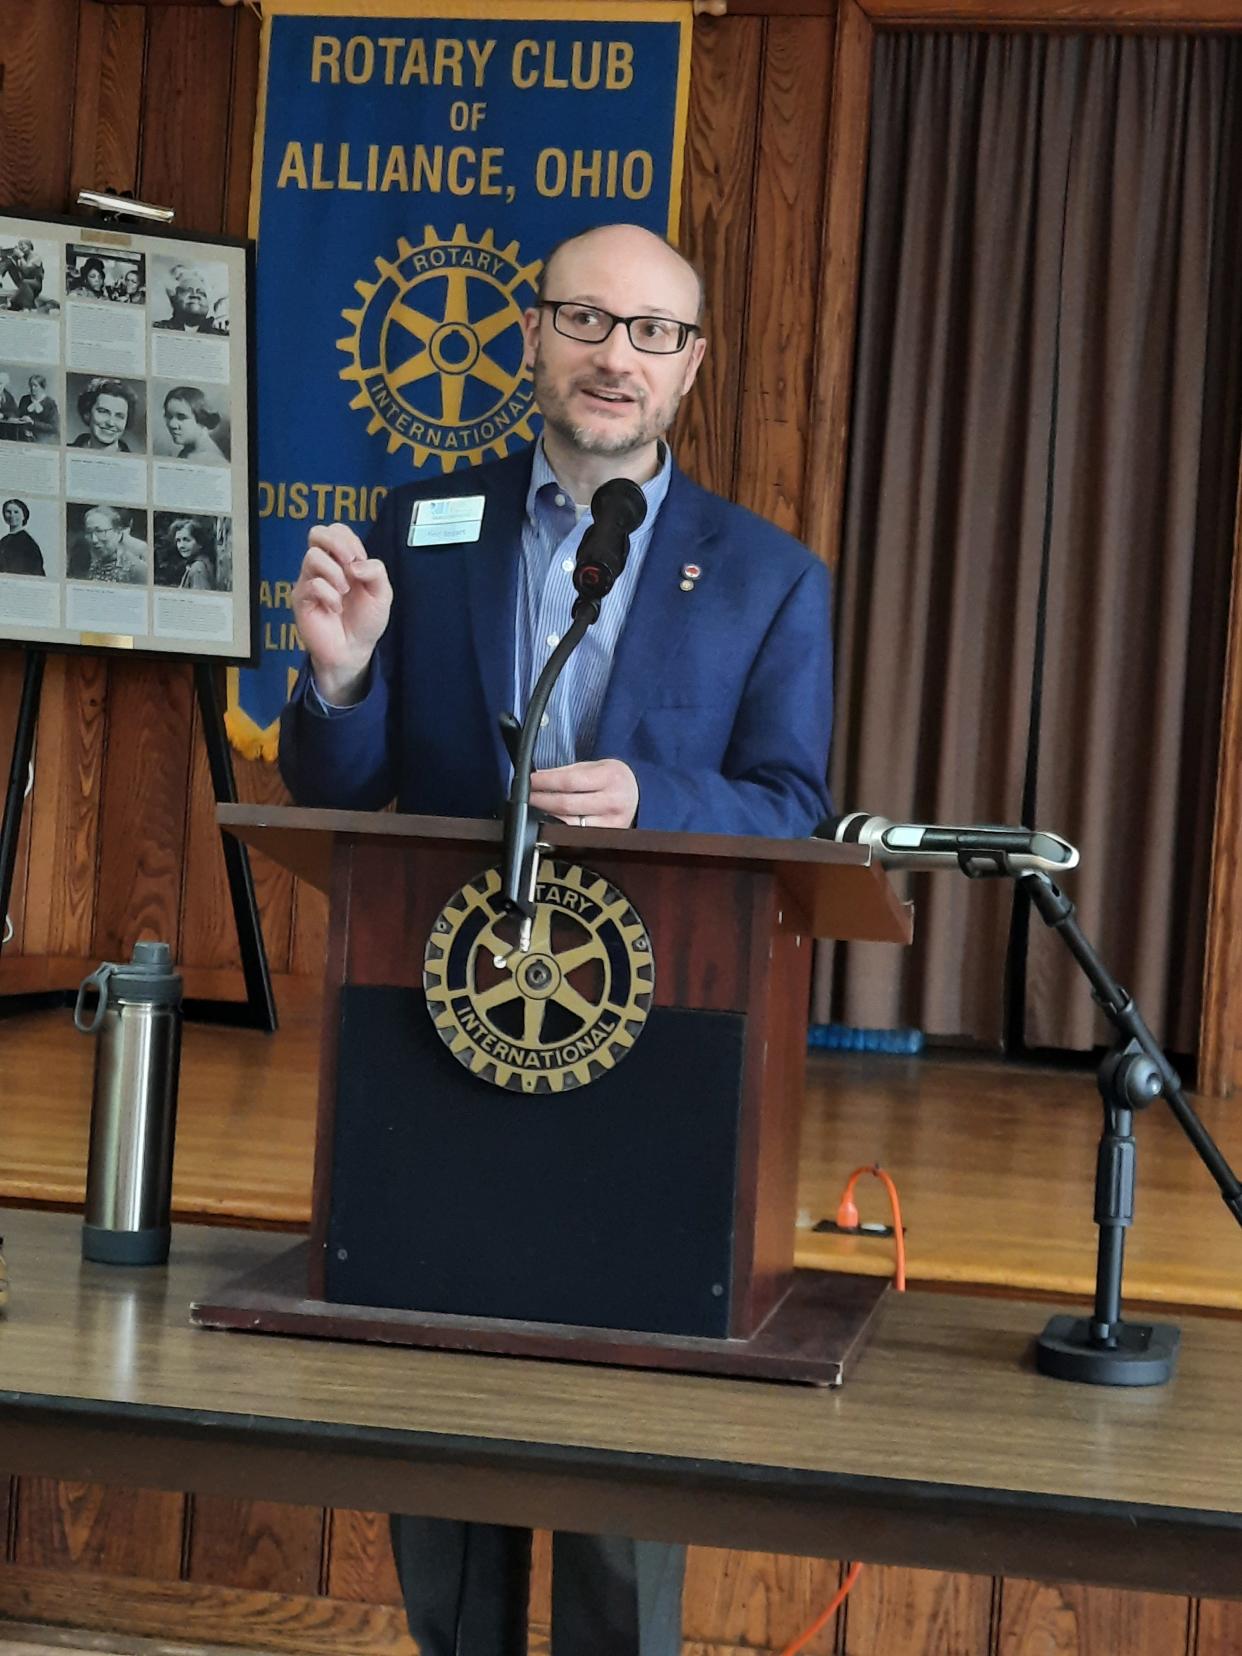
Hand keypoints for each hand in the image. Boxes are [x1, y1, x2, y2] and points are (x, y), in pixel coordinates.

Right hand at [292, 524, 392, 704]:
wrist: (354, 650)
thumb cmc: (365, 621)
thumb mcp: (382, 594)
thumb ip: (376, 572)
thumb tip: (355, 564)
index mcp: (342, 561)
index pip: (336, 530)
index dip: (349, 540)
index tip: (360, 560)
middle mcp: (324, 567)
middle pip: (316, 532)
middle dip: (337, 544)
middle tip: (350, 564)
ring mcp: (309, 581)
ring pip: (312, 556)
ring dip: (335, 573)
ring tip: (344, 592)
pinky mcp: (301, 599)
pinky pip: (311, 585)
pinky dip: (329, 596)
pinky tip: (336, 609)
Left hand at [529, 758, 638, 827]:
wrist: (638, 795)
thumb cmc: (614, 779)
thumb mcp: (596, 766)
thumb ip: (568, 772)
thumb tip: (539, 778)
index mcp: (610, 777)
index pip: (569, 781)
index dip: (545, 782)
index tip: (530, 781)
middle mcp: (612, 801)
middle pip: (567, 805)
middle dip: (541, 799)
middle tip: (528, 795)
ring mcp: (611, 823)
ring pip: (569, 823)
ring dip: (547, 815)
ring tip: (537, 806)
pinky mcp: (608, 838)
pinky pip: (577, 835)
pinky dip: (560, 827)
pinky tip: (551, 820)